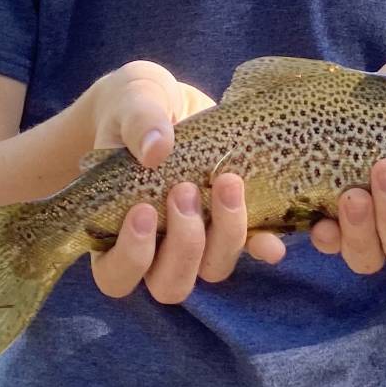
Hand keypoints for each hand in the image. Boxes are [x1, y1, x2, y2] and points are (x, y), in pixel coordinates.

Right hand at [83, 61, 279, 301]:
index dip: (132, 256)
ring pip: (212, 270)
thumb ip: (138, 122)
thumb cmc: (134, 107)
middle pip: (169, 285)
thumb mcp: (131, 101)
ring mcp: (197, 240)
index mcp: (112, 232)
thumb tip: (157, 149)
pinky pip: (250, 249)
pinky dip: (262, 245)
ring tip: (227, 182)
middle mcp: (156, 249)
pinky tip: (273, 239)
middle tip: (185, 191)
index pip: (115, 275)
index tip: (144, 210)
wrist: (167, 101)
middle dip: (184, 245)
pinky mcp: (231, 224)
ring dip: (225, 236)